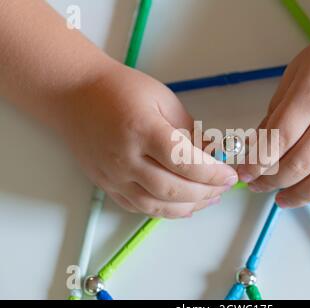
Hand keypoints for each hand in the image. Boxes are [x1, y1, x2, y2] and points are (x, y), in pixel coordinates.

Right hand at [59, 63, 237, 217]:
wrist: (74, 95)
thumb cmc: (121, 90)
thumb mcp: (163, 99)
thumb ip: (188, 130)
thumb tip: (212, 155)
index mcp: (142, 130)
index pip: (184, 162)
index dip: (212, 174)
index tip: (230, 175)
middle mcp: (125, 158)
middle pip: (172, 188)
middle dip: (205, 193)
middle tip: (224, 188)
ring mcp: (112, 176)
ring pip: (155, 205)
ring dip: (188, 207)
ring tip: (209, 199)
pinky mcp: (106, 185)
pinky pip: (138, 207)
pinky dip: (164, 211)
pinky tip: (184, 206)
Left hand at [237, 26, 309, 207]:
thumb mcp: (295, 74)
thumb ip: (276, 110)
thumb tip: (259, 143)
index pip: (278, 140)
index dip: (256, 163)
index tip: (244, 173)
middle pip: (299, 164)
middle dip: (271, 181)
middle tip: (257, 186)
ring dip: (301, 196)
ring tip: (283, 200)